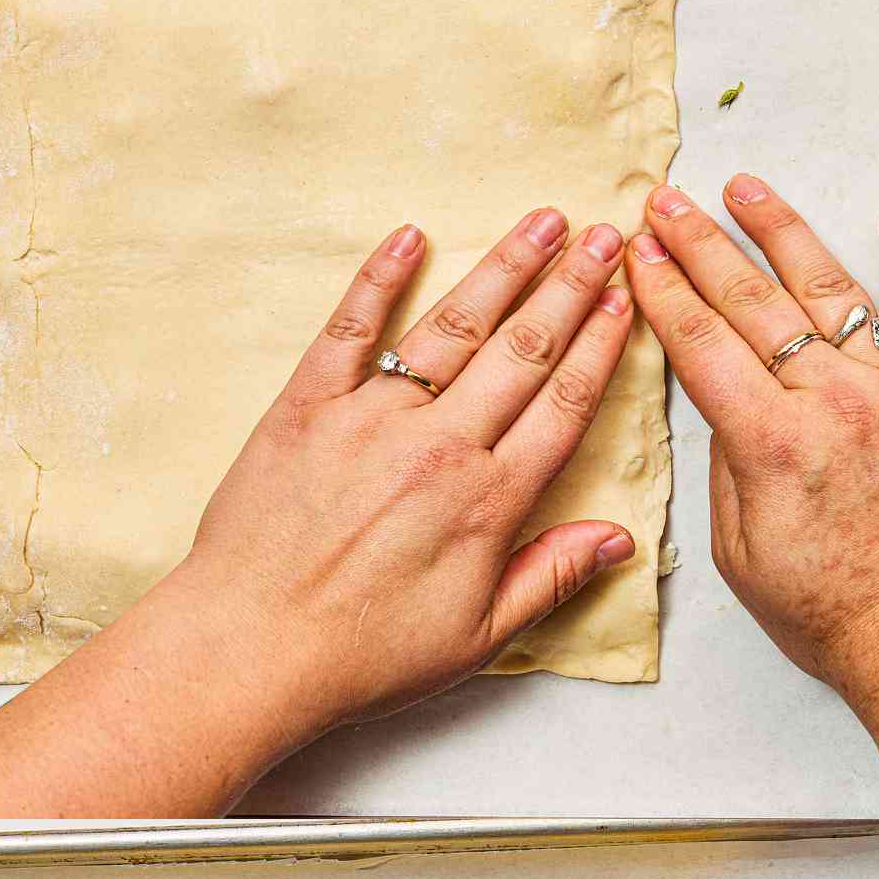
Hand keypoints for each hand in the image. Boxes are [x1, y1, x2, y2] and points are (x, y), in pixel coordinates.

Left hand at [167, 211, 637, 740]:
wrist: (252, 649)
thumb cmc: (361, 656)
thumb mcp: (476, 638)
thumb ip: (550, 578)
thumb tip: (618, 540)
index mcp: (488, 500)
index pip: (564, 403)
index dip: (602, 345)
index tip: (626, 298)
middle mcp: (438, 445)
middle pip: (523, 349)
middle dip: (571, 285)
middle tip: (604, 233)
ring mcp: (370, 418)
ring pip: (452, 327)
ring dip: (503, 269)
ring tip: (542, 221)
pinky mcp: (306, 408)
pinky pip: (349, 329)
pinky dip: (378, 280)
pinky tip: (408, 238)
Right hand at [625, 178, 878, 730]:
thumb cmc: (840, 617)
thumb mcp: (743, 555)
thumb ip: (731, 469)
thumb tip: (727, 413)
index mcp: (773, 443)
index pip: (703, 343)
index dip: (663, 291)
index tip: (639, 254)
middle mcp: (836, 402)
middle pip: (754, 302)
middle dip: (701, 245)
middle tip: (669, 206)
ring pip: (833, 289)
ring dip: (783, 231)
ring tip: (748, 190)